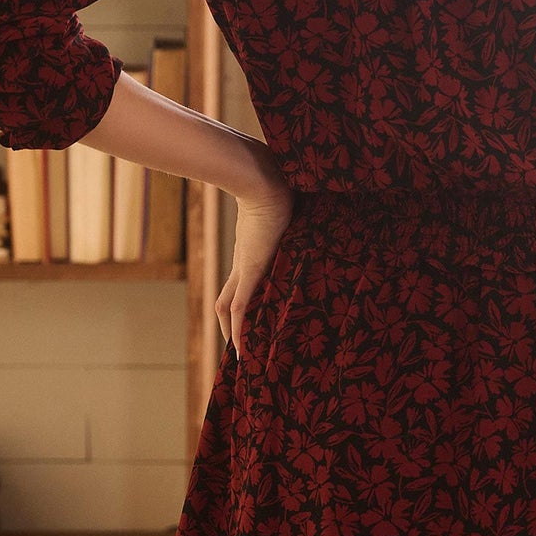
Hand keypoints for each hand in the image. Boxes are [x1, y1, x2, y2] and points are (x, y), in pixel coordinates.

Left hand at [215, 170, 294, 358]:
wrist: (265, 178)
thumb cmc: (278, 185)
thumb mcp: (288, 207)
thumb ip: (296, 211)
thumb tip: (309, 201)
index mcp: (251, 254)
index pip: (239, 288)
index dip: (240, 310)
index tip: (251, 326)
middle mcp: (244, 265)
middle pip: (226, 304)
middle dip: (231, 328)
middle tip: (240, 351)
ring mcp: (245, 267)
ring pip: (229, 309)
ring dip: (233, 334)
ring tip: (243, 358)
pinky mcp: (250, 268)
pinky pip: (240, 307)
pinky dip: (238, 330)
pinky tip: (242, 350)